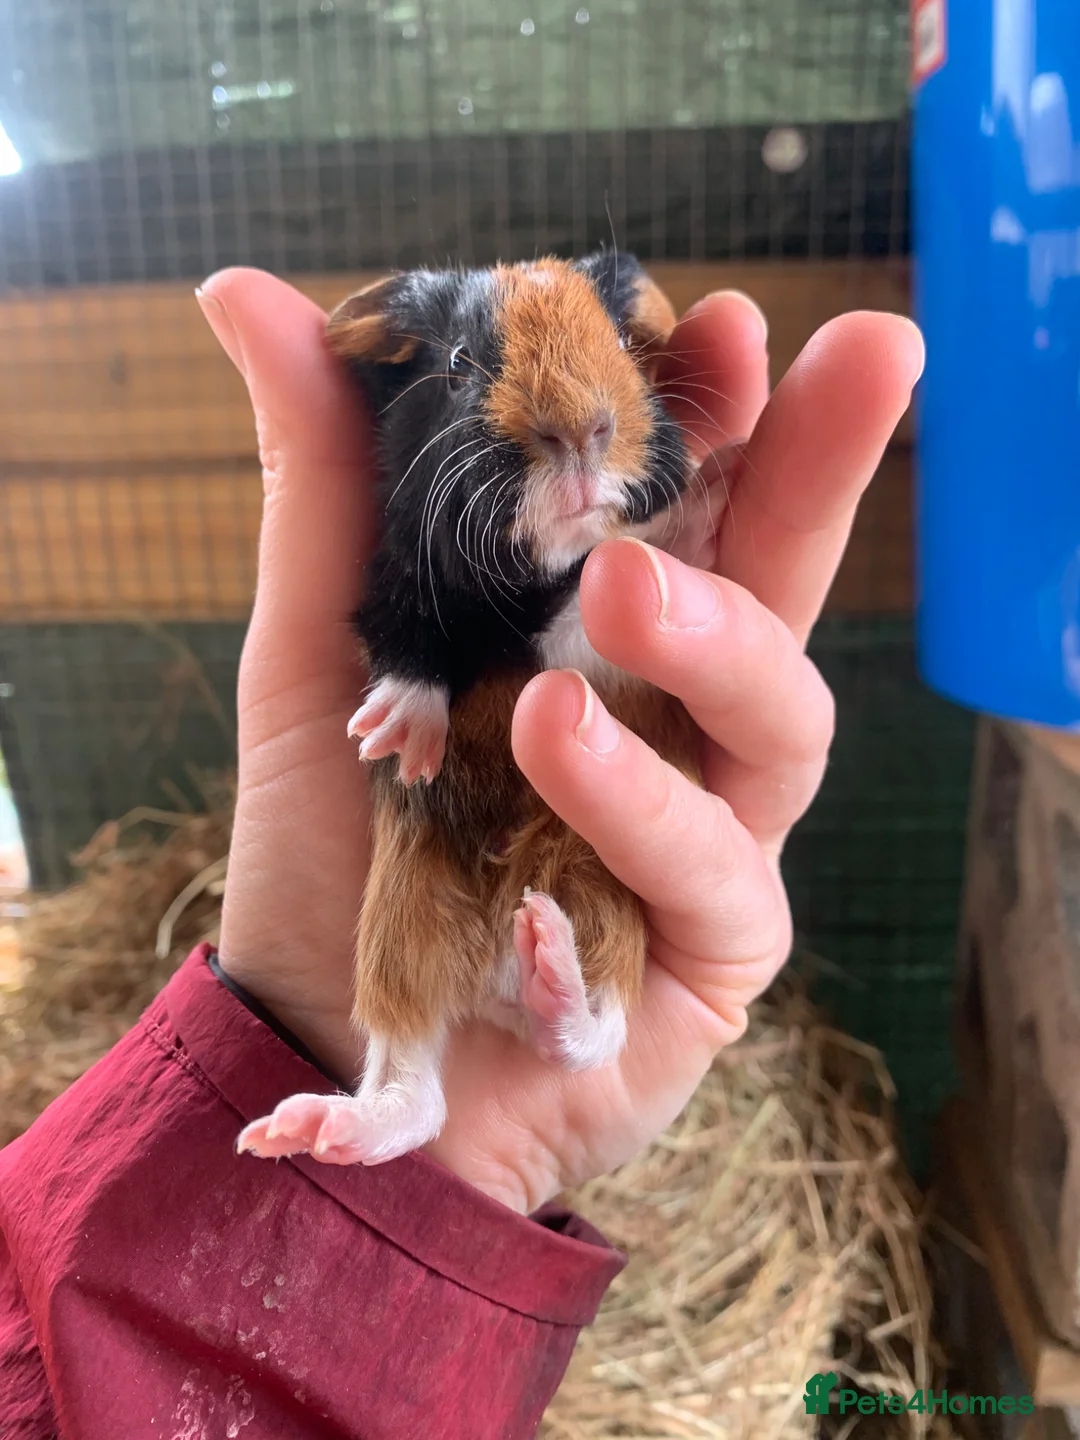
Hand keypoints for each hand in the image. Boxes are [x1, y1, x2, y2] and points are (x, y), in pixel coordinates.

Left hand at [202, 269, 921, 1212]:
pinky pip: (715, 866)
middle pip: (789, 580)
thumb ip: (323, 488)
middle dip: (830, 466)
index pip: (691, 503)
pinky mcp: (710, 945)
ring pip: (785, 716)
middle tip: (865, 359)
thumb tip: (253, 299)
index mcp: (603, 637)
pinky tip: (558, 747)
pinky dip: (639, 805)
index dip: (719, 413)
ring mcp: (711, 829)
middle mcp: (678, 720)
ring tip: (619, 595)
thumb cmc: (341, 842)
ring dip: (719, 640)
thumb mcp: (318, 650)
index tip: (718, 323)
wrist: (324, 1032)